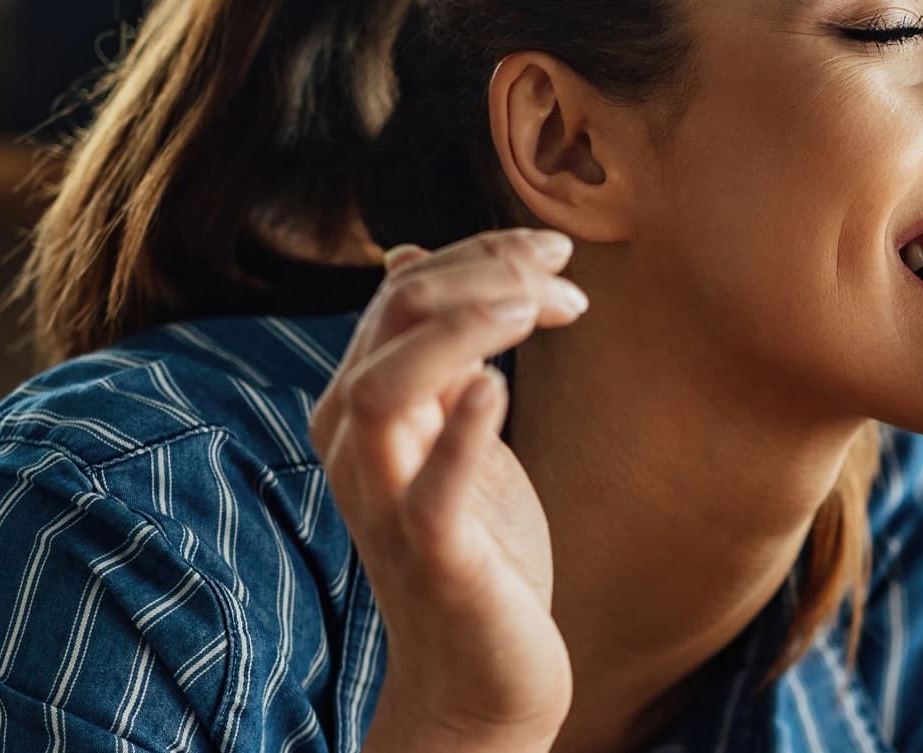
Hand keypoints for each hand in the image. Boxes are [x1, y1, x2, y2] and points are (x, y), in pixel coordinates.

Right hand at [309, 229, 587, 752]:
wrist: (481, 674)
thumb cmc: (476, 544)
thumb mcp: (451, 432)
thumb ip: (431, 354)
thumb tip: (407, 257)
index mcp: (361, 404)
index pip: (402, 292)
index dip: (481, 253)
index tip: (556, 249)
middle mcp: (356, 444)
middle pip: (394, 319)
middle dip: (485, 274)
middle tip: (567, 277)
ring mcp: (385, 500)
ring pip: (387, 387)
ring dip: (464, 328)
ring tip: (538, 307)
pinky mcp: (430, 554)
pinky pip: (430, 487)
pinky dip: (462, 429)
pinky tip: (501, 387)